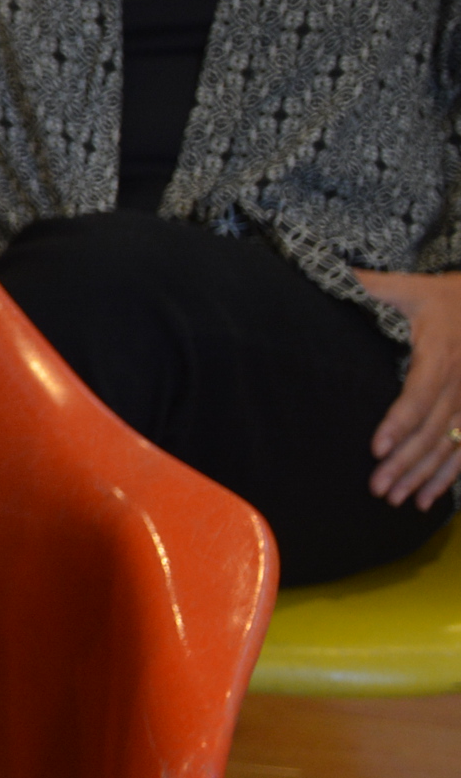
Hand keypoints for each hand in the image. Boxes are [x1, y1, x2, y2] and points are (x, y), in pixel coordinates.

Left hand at [361, 269, 460, 508]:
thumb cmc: (438, 296)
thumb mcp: (405, 285)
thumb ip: (368, 286)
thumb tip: (328, 277)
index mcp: (441, 350)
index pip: (422, 392)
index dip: (400, 421)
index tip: (377, 446)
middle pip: (434, 428)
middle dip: (406, 460)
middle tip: (377, 487)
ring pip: (450, 445)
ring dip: (424, 475)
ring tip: (395, 498)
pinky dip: (448, 477)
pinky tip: (428, 500)